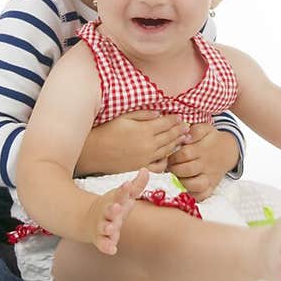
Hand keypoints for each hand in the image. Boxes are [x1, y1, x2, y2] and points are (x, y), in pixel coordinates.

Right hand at [75, 110, 191, 175]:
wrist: (94, 152)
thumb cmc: (106, 131)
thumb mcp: (124, 117)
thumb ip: (143, 115)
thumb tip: (159, 113)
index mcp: (145, 130)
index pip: (166, 123)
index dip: (174, 119)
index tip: (180, 116)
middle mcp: (148, 145)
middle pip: (170, 136)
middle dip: (180, 130)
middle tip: (187, 126)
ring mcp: (146, 158)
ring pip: (168, 150)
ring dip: (177, 143)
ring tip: (183, 138)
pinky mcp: (141, 167)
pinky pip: (159, 165)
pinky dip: (166, 160)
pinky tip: (168, 155)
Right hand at [84, 169, 148, 254]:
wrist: (89, 219)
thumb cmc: (113, 206)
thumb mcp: (125, 196)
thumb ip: (137, 185)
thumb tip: (146, 170)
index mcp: (114, 201)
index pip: (120, 194)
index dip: (124, 190)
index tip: (128, 184)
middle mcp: (107, 213)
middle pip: (109, 210)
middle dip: (113, 209)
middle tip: (116, 207)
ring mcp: (103, 226)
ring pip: (104, 227)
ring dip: (108, 227)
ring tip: (111, 228)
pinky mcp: (101, 239)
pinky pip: (103, 244)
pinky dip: (106, 246)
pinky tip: (112, 250)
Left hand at [167, 124, 239, 200]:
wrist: (228, 151)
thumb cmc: (211, 139)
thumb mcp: (205, 129)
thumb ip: (195, 131)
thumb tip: (185, 136)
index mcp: (202, 150)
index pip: (184, 154)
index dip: (173, 156)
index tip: (168, 156)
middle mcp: (206, 165)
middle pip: (186, 170)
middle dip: (174, 169)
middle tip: (169, 167)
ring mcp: (209, 177)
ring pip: (194, 185)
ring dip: (182, 182)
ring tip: (178, 176)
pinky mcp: (211, 187)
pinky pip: (202, 195)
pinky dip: (193, 194)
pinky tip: (186, 188)